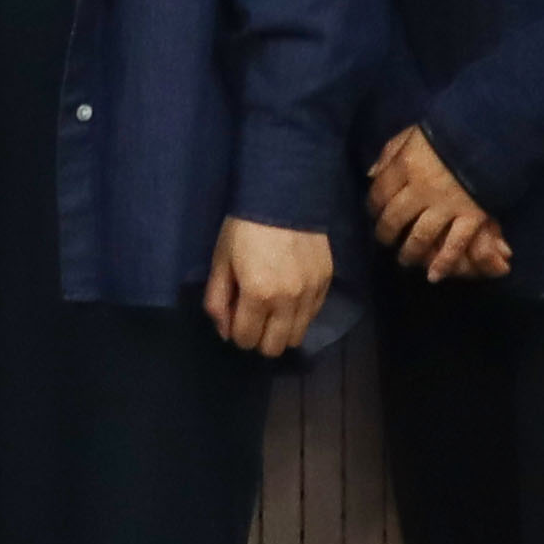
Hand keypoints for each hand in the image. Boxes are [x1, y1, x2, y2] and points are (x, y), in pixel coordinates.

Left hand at [202, 217, 335, 356]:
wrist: (284, 196)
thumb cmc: (244, 228)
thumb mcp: (221, 260)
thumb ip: (217, 300)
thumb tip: (224, 331)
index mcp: (258, 295)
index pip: (246, 339)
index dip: (236, 332)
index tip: (235, 316)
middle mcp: (288, 301)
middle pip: (274, 347)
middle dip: (259, 338)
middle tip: (253, 317)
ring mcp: (311, 293)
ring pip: (297, 336)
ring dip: (281, 330)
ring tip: (272, 309)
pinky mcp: (326, 283)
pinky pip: (312, 316)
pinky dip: (299, 315)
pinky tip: (290, 297)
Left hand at [366, 128, 509, 281]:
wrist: (491, 132)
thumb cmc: (449, 130)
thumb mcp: (414, 132)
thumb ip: (391, 151)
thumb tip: (371, 174)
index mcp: (406, 165)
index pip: (380, 192)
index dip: (372, 205)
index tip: (372, 212)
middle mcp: (422, 189)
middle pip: (395, 217)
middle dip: (386, 233)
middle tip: (384, 240)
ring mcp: (447, 205)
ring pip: (421, 235)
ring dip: (410, 251)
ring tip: (405, 259)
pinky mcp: (472, 216)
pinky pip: (456, 244)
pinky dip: (445, 262)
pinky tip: (434, 276)